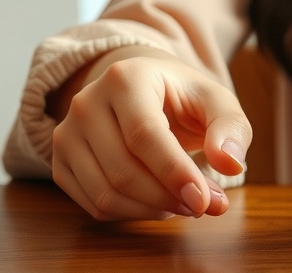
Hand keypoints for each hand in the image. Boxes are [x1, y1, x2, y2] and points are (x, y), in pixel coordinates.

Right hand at [50, 46, 250, 220]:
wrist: (143, 91)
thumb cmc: (182, 97)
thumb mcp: (216, 101)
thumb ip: (230, 127)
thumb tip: (230, 163)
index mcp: (124, 77)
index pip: (144, 135)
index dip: (174, 172)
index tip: (204, 200)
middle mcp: (86, 102)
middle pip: (123, 169)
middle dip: (168, 197)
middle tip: (204, 206)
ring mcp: (67, 133)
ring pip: (106, 193)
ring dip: (151, 210)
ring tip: (184, 203)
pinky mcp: (61, 162)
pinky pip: (93, 204)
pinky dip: (130, 214)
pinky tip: (156, 202)